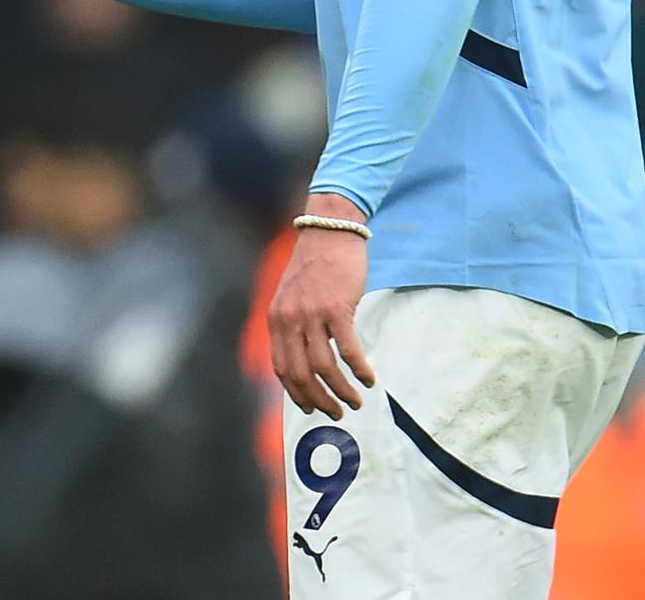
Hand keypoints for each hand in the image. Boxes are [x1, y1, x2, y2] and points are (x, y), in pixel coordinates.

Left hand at [267, 193, 376, 419]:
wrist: (329, 231)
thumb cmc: (315, 266)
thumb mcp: (292, 297)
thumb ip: (293, 326)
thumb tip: (307, 363)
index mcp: (276, 319)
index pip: (282, 369)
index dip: (298, 394)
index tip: (312, 408)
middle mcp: (289, 319)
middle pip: (301, 374)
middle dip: (320, 400)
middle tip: (338, 413)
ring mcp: (312, 314)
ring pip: (324, 367)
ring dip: (342, 391)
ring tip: (356, 401)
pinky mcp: (336, 308)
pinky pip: (348, 349)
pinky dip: (359, 369)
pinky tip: (368, 379)